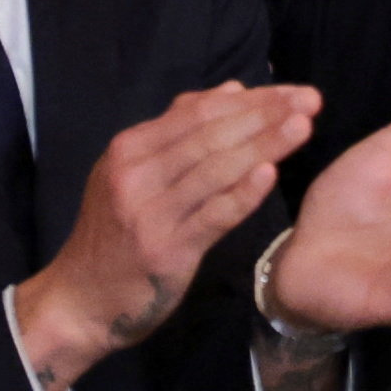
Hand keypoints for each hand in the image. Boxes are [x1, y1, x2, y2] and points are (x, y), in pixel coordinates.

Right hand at [14, 80, 316, 390]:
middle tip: (310, 100)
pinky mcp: (167, 250)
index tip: (292, 91)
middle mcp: (137, 174)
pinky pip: (212, 215)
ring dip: (264, 144)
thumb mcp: (132, 174)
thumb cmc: (114, 235)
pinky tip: (270, 173)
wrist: (81, 299)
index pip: (197, 112)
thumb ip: (179, 132)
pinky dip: (242, 193)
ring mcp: (151, 212)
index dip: (250, 99)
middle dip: (265, 114)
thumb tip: (232, 90)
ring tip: (302, 126)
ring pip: (215, 168)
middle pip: (210, 134)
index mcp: (130, 149)